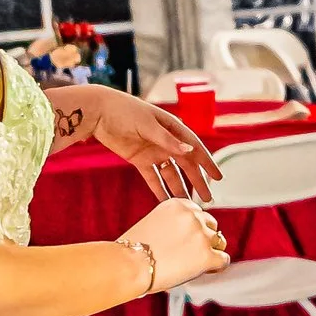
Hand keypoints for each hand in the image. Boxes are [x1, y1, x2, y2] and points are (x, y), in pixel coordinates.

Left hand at [66, 83, 222, 198]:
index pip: (195, 148)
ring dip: (179, 188)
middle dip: (197, 181)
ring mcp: (153, 151)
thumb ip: (168, 141)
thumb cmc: (125, 110)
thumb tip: (190, 152)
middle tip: (207, 198)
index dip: (207, 163)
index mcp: (173, 128)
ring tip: (187, 205)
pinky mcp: (139, 159)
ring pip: (171, 174)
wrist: (98, 111)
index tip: (217, 177)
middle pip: (186, 164)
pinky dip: (159, 189)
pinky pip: (153, 177)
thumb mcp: (148, 124)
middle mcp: (166, 141)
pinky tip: (166, 202)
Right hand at [133, 196, 229, 293]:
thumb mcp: (155, 222)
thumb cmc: (134, 250)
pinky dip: (216, 267)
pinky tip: (205, 271)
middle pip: (212, 225)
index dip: (194, 228)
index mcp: (178, 204)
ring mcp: (201, 235)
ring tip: (193, 263)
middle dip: (204, 239)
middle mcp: (192, 215)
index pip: (198, 213)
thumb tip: (188, 236)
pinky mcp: (207, 255)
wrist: (128, 264)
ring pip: (220, 242)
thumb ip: (174, 223)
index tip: (187, 239)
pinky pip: (224, 260)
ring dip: (210, 252)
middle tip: (190, 253)